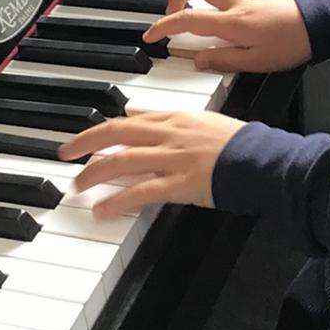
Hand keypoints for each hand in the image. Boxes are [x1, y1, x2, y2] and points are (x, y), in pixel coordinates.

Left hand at [58, 110, 245, 218]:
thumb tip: (151, 124)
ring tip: (77, 187)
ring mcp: (173, 158)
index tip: (86, 139)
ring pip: (122, 160)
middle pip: (116, 133)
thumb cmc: (241, 144)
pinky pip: (141, 192)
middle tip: (66, 154)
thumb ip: (177, 125)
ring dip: (94, 173)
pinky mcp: (180, 183)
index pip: (131, 119)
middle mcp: (170, 134)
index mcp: (177, 118)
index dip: (103, 129)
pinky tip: (102, 211)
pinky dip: (117, 201)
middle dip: (85, 142)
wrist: (263, 160)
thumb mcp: (206, 123)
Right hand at [143, 0, 311, 73]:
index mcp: (231, 22)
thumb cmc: (291, 46)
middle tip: (171, 10)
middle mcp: (237, 1)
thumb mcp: (254, 63)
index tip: (152, 35)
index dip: (164, 26)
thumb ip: (222, 60)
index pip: (188, 20)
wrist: (320, 27)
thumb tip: (197, 60)